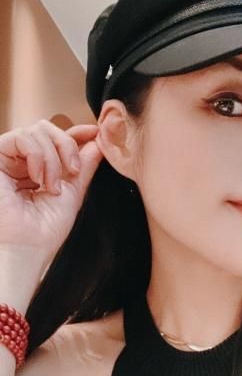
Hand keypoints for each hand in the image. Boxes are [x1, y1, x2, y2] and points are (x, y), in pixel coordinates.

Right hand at [0, 120, 102, 266]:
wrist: (28, 247)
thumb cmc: (45, 230)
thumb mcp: (73, 192)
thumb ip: (84, 166)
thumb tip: (99, 142)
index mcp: (38, 169)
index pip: (56, 139)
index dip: (75, 132)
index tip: (95, 132)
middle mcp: (21, 162)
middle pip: (46, 129)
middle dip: (66, 146)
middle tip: (73, 172)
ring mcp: (7, 159)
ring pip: (36, 131)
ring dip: (52, 159)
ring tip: (51, 187)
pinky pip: (21, 137)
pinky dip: (37, 156)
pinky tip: (38, 179)